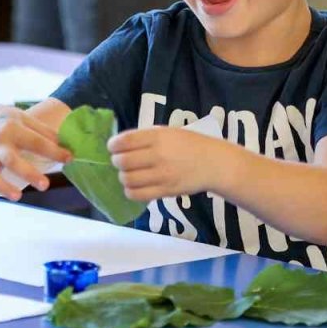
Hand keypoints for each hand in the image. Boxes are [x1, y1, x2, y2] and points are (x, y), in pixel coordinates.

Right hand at [0, 104, 71, 201]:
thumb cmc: (11, 122)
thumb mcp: (27, 121)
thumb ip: (46, 134)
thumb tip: (68, 149)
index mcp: (13, 128)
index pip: (36, 142)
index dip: (54, 151)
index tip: (69, 158)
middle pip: (11, 160)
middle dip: (28, 173)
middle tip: (45, 186)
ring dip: (1, 187)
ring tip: (18, 196)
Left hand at [108, 126, 232, 202]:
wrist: (214, 163)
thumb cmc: (189, 145)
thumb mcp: (168, 132)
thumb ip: (145, 138)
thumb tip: (119, 145)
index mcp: (157, 137)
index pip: (124, 141)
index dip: (113, 145)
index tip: (112, 147)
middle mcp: (158, 155)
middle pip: (122, 162)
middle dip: (117, 162)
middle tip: (122, 162)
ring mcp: (162, 175)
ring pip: (127, 179)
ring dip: (123, 177)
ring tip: (129, 174)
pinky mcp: (166, 191)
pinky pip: (137, 195)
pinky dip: (130, 192)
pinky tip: (135, 187)